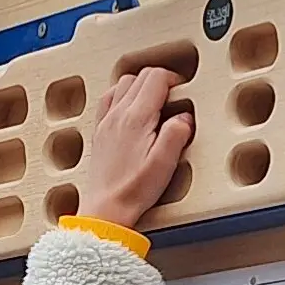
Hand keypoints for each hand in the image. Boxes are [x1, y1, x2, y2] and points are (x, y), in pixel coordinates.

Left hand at [80, 67, 194, 227]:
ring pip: (124, 83)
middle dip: (160, 80)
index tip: (182, 92)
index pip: (156, 77)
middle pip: (140, 76)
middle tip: (173, 97)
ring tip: (155, 103)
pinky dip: (122, 95)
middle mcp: (118, 114)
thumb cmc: (134, 190)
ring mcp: (106, 121)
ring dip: (142, 85)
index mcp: (136, 118)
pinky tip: (131, 108)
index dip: (174, 79)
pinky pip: (109, 98)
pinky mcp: (100, 131)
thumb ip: (177, 133)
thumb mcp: (165, 163)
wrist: (106, 208)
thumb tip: (184, 115)